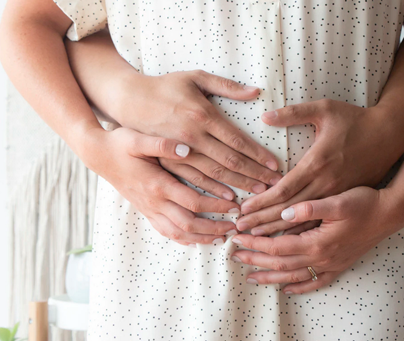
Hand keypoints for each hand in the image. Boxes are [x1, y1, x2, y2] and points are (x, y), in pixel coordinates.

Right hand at [78, 126, 240, 245]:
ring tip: (221, 238)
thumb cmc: (119, 144)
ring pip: (178, 233)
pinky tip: (196, 240)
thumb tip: (187, 148)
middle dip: (214, 229)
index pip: (193, 202)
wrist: (97, 155)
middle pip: (189, 224)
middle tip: (234, 227)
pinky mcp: (145, 211)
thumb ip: (162, 144)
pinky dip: (183, 239)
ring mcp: (148, 209)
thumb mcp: (138, 138)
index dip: (216, 206)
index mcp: (157, 184)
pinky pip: (166, 232)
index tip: (235, 205)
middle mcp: (154, 202)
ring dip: (201, 238)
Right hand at [107, 69, 282, 191]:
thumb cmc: (165, 86)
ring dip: (238, 186)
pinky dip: (212, 193)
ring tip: (258, 195)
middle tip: (275, 185)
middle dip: (254, 175)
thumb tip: (255, 92)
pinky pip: (193, 181)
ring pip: (214, 176)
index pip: (237, 141)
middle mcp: (192, 137)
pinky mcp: (168, 162)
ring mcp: (179, 153)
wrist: (129, 100)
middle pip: (229, 162)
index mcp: (202, 115)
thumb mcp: (195, 77)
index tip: (275, 165)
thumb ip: (226, 86)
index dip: (258, 155)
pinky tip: (228, 200)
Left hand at [230, 186, 403, 293]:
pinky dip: (300, 287)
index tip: (237, 238)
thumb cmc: (364, 203)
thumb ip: (309, 208)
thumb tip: (284, 212)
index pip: (276, 246)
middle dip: (255, 260)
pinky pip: (316, 282)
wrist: (390, 214)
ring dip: (270, 277)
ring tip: (251, 277)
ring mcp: (331, 264)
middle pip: (280, 264)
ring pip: (294, 276)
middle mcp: (322, 258)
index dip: (255, 243)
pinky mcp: (340, 266)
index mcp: (316, 242)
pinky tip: (287, 289)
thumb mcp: (337, 200)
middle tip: (234, 256)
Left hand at [236, 99, 403, 234]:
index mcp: (317, 164)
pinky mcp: (344, 201)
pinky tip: (286, 243)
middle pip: (287, 211)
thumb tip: (265, 116)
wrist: (392, 136)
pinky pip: (320, 224)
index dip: (260, 202)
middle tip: (239, 230)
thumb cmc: (356, 120)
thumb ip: (294, 113)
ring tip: (255, 239)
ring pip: (302, 222)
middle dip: (261, 221)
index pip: (283, 190)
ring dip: (277, 232)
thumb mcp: (325, 109)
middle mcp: (325, 185)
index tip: (242, 210)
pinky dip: (301, 233)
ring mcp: (336, 196)